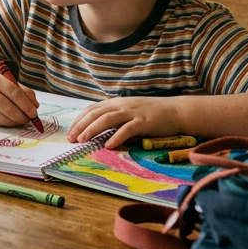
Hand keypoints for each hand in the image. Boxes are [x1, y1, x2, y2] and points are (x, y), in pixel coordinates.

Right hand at [0, 71, 38, 127]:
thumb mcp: (6, 82)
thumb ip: (23, 91)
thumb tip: (35, 106)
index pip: (14, 93)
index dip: (26, 104)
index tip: (34, 113)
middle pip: (8, 108)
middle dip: (22, 116)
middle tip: (29, 119)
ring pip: (2, 118)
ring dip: (15, 122)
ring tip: (20, 120)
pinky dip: (5, 124)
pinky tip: (9, 121)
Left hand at [67, 96, 181, 148]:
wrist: (176, 111)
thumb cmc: (152, 114)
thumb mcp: (130, 112)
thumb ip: (115, 118)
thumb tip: (98, 131)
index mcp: (116, 103)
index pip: (92, 109)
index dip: (79, 120)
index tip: (70, 132)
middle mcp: (122, 105)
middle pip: (96, 114)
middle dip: (81, 126)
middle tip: (71, 139)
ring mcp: (133, 113)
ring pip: (107, 119)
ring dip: (93, 130)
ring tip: (83, 140)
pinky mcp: (144, 122)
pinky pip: (127, 129)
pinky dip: (116, 137)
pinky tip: (108, 145)